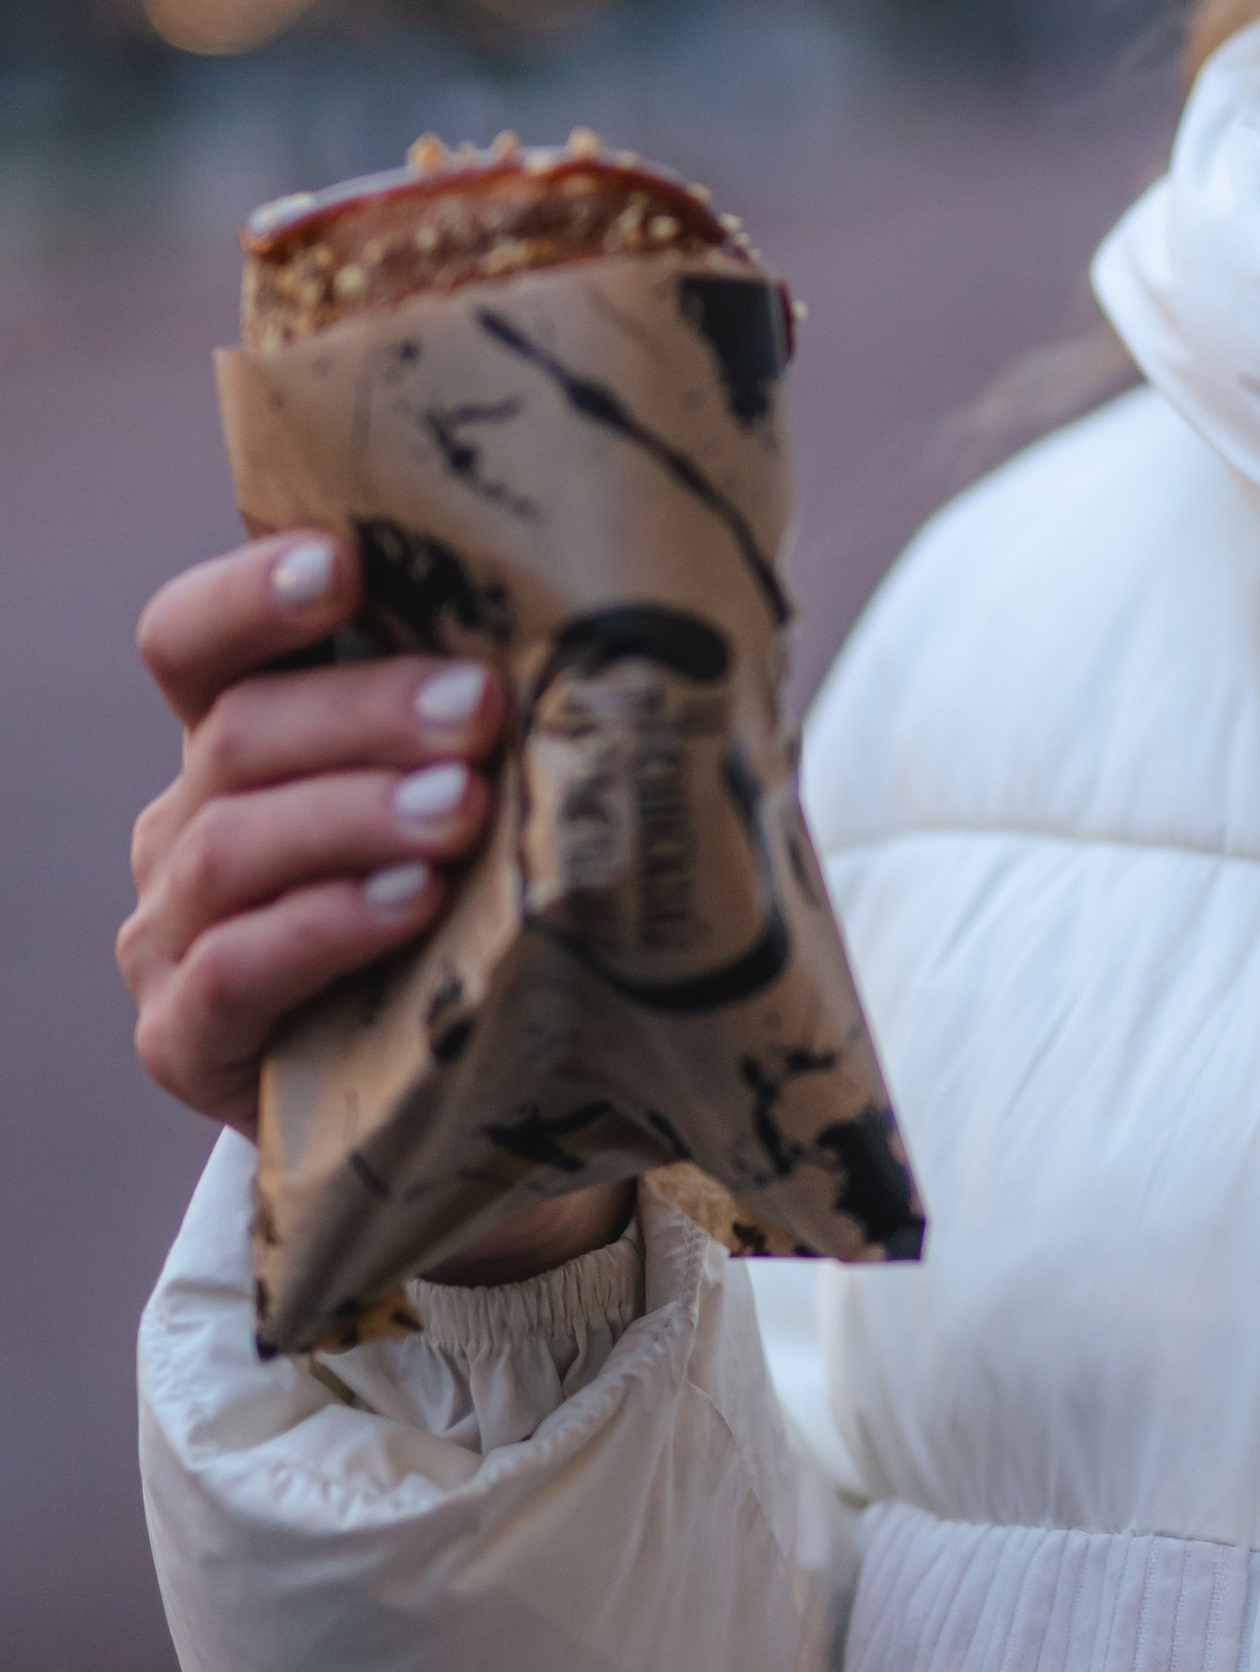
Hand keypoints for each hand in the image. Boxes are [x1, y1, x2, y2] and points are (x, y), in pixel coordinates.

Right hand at [121, 535, 628, 1282]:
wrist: (483, 1107)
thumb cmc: (502, 913)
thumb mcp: (510, 798)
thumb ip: (537, 710)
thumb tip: (673, 605)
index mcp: (253, 737)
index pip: (197, 639)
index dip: (251, 594)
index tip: (343, 564)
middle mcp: (190, 820)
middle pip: (237, 731)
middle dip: (365, 710)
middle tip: (478, 707)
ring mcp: (174, 934)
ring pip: (231, 845)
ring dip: (355, 815)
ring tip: (462, 808)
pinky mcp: (187, 1042)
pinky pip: (234, 971)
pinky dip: (321, 928)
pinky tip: (408, 904)